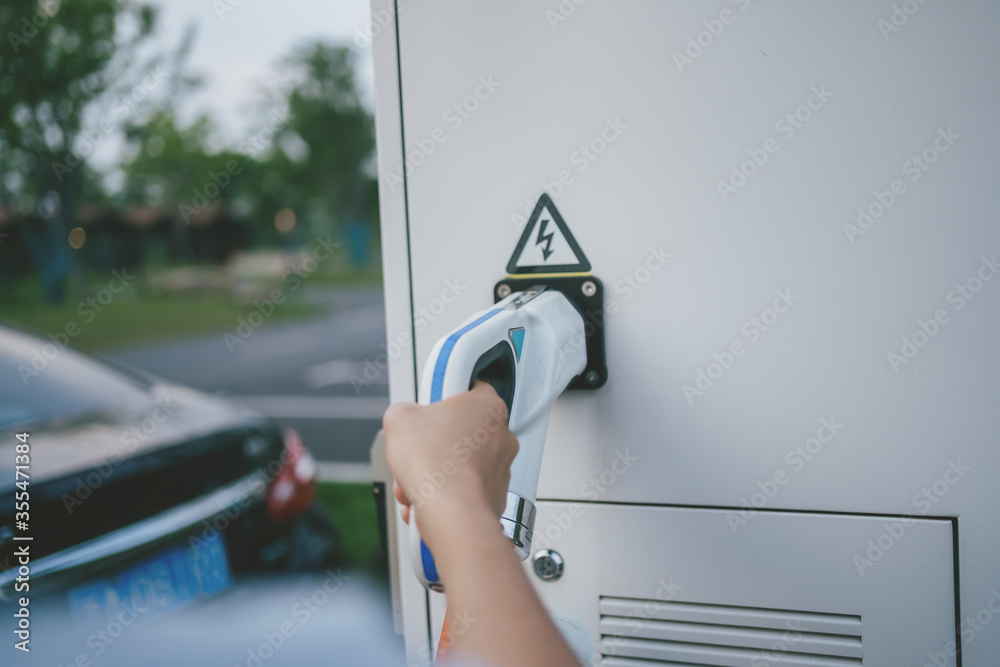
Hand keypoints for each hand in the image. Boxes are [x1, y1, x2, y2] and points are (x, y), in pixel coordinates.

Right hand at [383, 382, 517, 549]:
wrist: (450, 512)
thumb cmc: (435, 465)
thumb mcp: (399, 418)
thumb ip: (404, 411)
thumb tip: (404, 419)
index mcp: (488, 406)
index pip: (470, 389)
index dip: (444, 399)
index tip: (431, 409)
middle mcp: (502, 436)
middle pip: (460, 432)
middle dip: (432, 445)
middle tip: (417, 452)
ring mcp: (501, 468)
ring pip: (460, 465)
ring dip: (434, 473)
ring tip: (415, 482)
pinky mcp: (495, 496)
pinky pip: (463, 490)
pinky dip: (443, 495)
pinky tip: (424, 500)